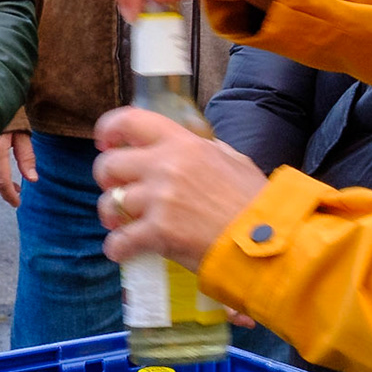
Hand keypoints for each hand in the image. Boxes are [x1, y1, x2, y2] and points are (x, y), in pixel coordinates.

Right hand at [0, 130, 37, 206]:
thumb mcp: (24, 131)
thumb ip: (27, 156)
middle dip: (4, 190)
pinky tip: (0, 173)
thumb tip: (32, 179)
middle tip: (17, 194)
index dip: (9, 194)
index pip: (0, 179)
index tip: (17, 203)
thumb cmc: (11, 110)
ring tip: (14, 185)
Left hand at [92, 107, 268, 271]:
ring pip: (109, 203)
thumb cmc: (254, 201)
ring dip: (110, 215)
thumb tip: (192, 147)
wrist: (265, 240)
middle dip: (106, 178)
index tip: (106, 143)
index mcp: (183, 143)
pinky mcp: (157, 233)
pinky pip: (119, 240)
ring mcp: (159, 200)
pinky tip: (124, 250)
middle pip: (109, 164)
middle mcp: (165, 166)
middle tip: (115, 189)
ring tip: (120, 224)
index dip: (109, 130)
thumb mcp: (232, 160)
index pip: (130, 121)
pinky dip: (117, 248)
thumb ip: (205, 150)